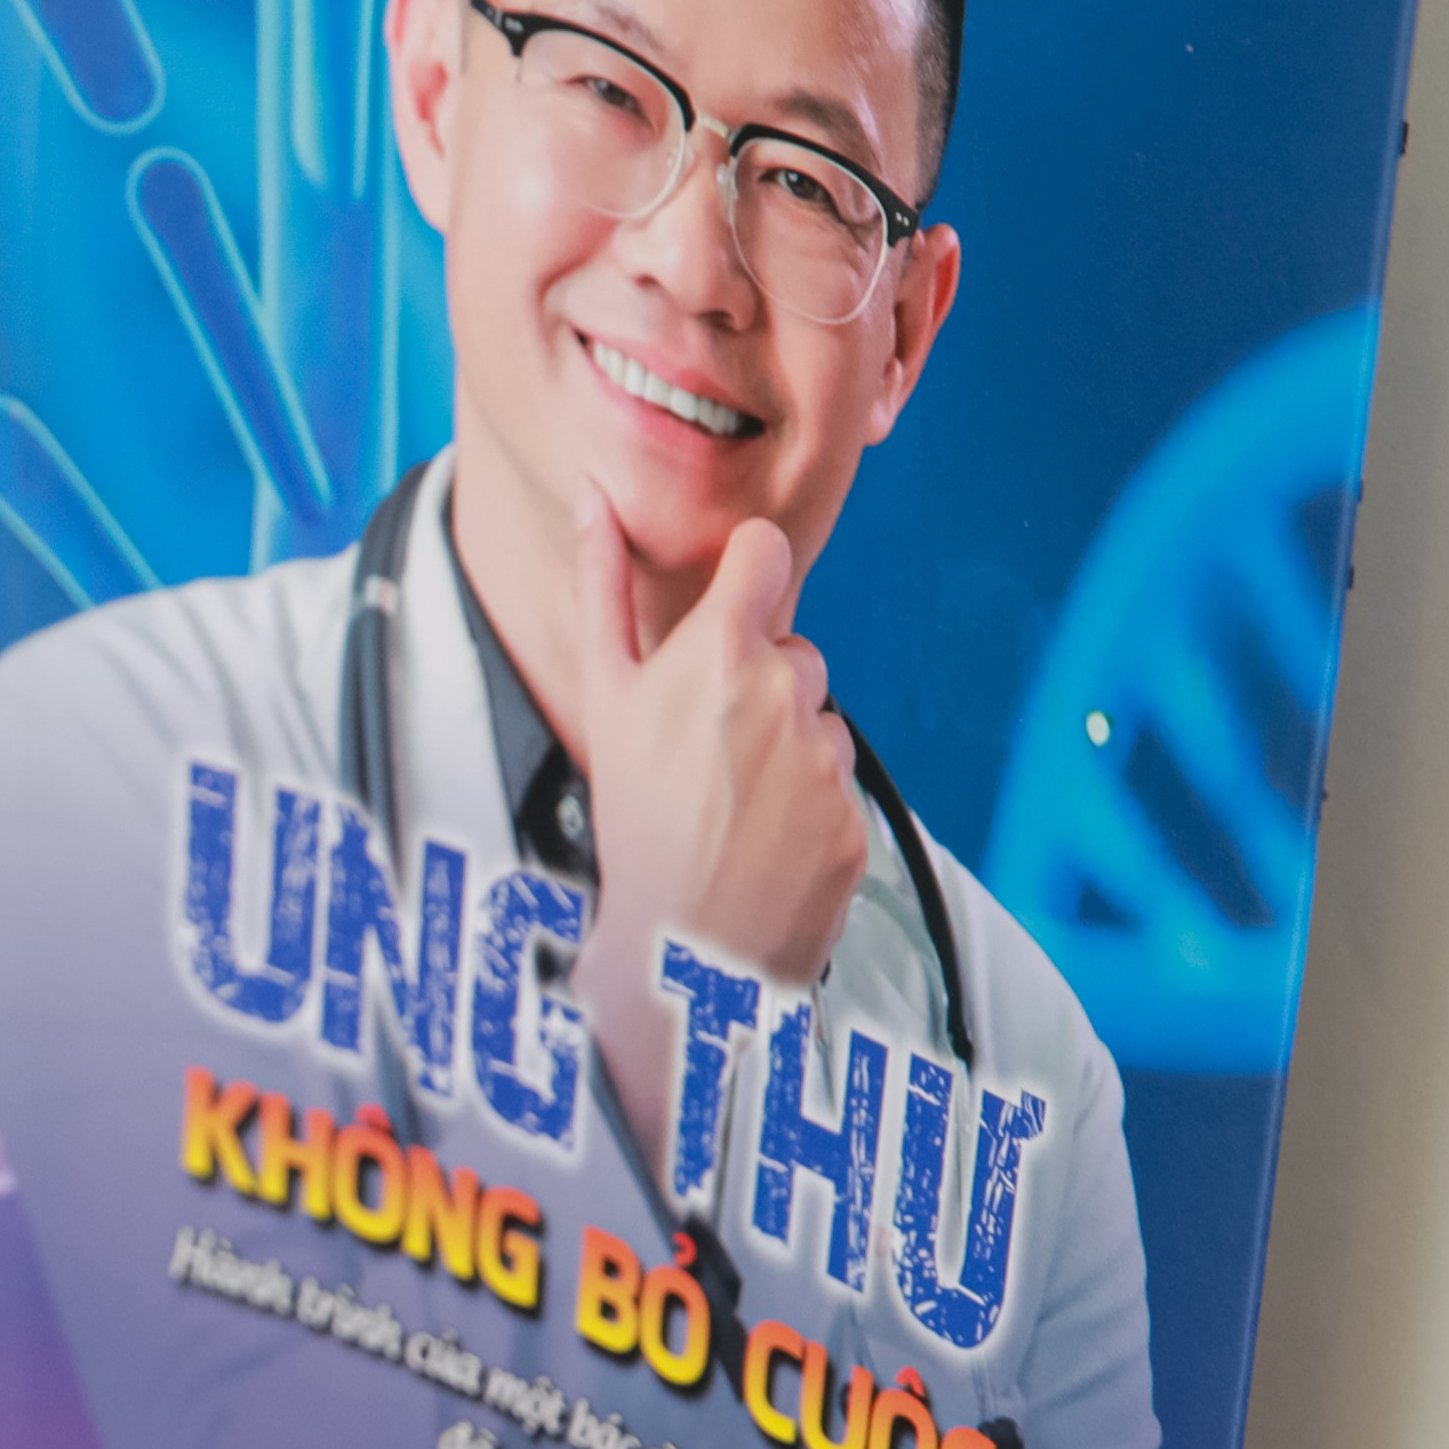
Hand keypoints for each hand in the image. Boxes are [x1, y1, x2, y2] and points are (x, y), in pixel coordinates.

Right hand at [560, 487, 872, 1162]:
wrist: (681, 950)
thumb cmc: (630, 822)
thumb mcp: (601, 698)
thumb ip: (602, 586)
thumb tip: (592, 498)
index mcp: (721, 654)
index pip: (766, 554)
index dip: (748, 572)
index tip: (731, 603)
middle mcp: (786, 692)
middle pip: (793, 647)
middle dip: (761, 682)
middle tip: (707, 747)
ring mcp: (826, 756)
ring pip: (818, 718)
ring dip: (787, 746)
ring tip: (732, 802)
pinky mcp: (856, 813)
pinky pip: (838, 782)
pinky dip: (809, 805)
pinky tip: (763, 839)